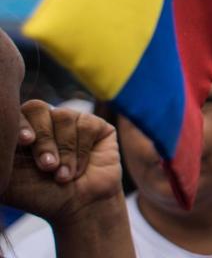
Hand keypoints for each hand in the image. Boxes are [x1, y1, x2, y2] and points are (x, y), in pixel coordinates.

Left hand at [2, 101, 121, 223]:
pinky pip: (87, 125)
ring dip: (64, 152)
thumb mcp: (8, 179)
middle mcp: (47, 121)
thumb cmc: (40, 195)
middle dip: (43, 141)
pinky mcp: (98, 127)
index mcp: (24, 130)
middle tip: (47, 167)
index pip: (18, 113)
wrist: (77, 208)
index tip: (25, 142)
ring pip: (64, 117)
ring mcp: (73, 121)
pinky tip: (79, 169)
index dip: (21, 124)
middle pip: (38, 109)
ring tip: (62, 176)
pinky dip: (81, 152)